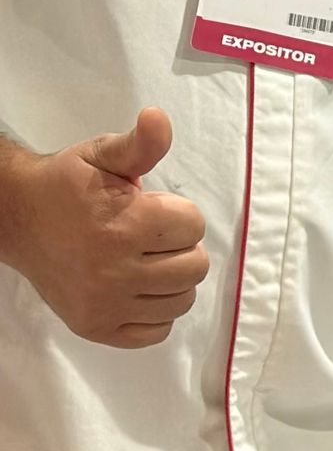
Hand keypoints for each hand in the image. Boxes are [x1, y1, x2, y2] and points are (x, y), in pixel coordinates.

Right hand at [0, 110, 208, 347]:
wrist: (19, 218)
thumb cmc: (68, 183)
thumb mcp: (104, 154)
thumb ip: (141, 144)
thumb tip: (158, 118)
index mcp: (124, 224)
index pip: (194, 226)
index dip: (179, 214)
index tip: (152, 208)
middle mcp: (115, 271)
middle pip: (194, 267)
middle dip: (181, 246)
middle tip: (152, 237)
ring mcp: (104, 304)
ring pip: (180, 301)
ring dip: (173, 279)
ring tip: (147, 261)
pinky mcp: (94, 327)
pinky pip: (154, 332)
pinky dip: (156, 312)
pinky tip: (138, 289)